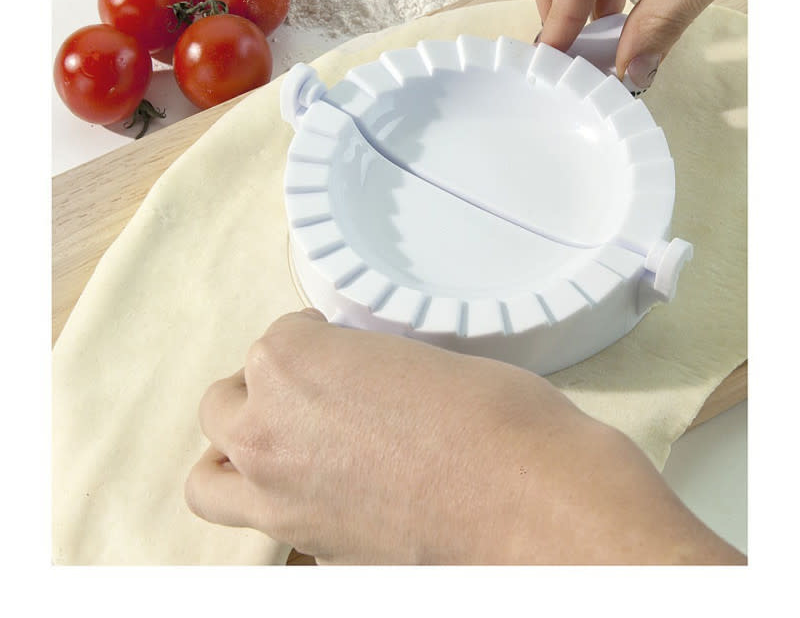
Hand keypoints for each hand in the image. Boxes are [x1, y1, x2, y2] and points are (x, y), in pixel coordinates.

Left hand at [186, 309, 744, 563]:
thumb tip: (362, 384)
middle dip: (263, 389)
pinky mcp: (310, 551)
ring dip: (236, 451)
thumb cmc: (495, 416)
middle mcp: (269, 428)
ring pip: (210, 475)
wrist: (531, 501)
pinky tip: (320, 494)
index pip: (278, 337)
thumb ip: (366, 367)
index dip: (316, 340)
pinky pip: (260, 524)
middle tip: (310, 391)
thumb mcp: (423, 359)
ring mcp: (279, 499)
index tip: (342, 349)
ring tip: (281, 444)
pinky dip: (276, 504)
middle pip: (225, 400)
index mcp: (293, 360)